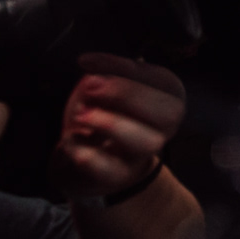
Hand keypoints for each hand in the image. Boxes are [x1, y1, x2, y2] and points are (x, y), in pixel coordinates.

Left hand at [50, 54, 183, 199]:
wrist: (90, 157)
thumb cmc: (105, 112)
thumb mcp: (107, 84)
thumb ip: (105, 70)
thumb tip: (88, 62)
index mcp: (167, 98)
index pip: (163, 80)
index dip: (126, 69)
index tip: (86, 62)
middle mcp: (164, 127)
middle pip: (169, 113)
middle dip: (128, 95)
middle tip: (90, 88)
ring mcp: (142, 154)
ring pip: (147, 142)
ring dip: (112, 124)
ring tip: (81, 115)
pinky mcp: (117, 176)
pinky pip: (111, 169)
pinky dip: (89, 154)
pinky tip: (71, 140)